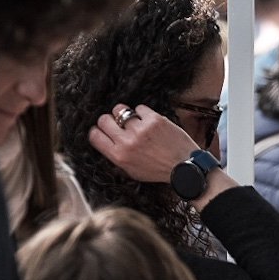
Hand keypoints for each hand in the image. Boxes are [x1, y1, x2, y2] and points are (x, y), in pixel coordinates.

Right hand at [87, 104, 202, 184]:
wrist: (184, 167)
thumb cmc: (158, 170)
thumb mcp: (131, 171)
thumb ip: (116, 157)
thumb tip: (104, 141)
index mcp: (119, 156)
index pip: (94, 136)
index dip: (97, 131)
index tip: (102, 131)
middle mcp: (127, 142)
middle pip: (103, 119)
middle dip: (109, 120)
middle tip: (118, 125)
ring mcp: (140, 129)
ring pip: (120, 110)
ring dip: (125, 115)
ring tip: (133, 121)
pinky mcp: (154, 120)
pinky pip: (139, 108)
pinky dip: (142, 113)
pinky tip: (148, 122)